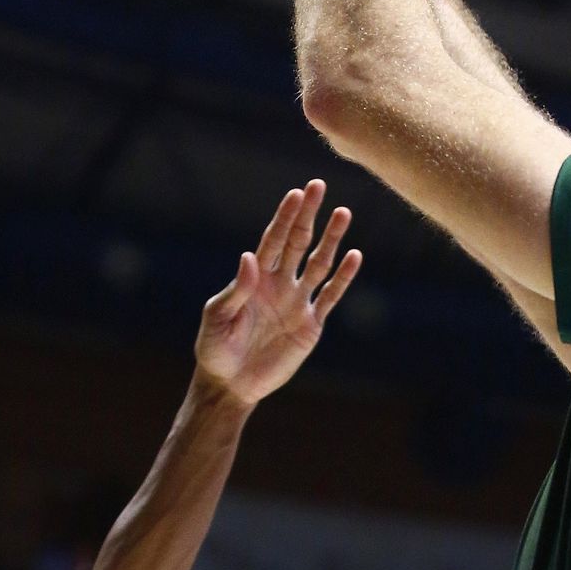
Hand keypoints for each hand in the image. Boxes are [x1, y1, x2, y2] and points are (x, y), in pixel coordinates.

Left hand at [194, 182, 360, 407]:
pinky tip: (355, 256)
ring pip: (319, 263)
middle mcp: (278, 284)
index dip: (285, 217)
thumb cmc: (216, 348)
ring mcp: (296, 302)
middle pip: (298, 242)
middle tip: (318, 185)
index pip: (273, 240)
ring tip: (344, 213)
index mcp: (254, 278)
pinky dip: (343, 278)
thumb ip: (236, 289)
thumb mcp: (217, 317)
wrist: (231, 384)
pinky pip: (330, 296)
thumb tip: (250, 257)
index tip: (297, 193)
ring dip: (332, 239)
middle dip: (309, 215)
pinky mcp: (310, 325)